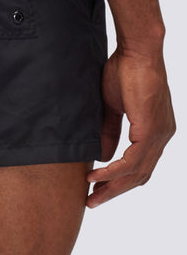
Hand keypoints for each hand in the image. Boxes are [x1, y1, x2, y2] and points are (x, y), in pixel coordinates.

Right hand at [87, 46, 174, 207]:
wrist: (136, 51)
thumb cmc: (125, 71)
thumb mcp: (113, 107)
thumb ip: (110, 131)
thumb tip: (103, 156)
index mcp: (156, 131)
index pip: (141, 166)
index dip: (119, 181)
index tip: (98, 189)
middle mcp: (163, 136)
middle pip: (140, 175)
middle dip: (115, 191)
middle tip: (93, 202)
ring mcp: (159, 134)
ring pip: (137, 172)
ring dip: (112, 186)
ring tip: (91, 195)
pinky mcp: (151, 129)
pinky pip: (133, 160)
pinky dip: (114, 172)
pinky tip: (97, 177)